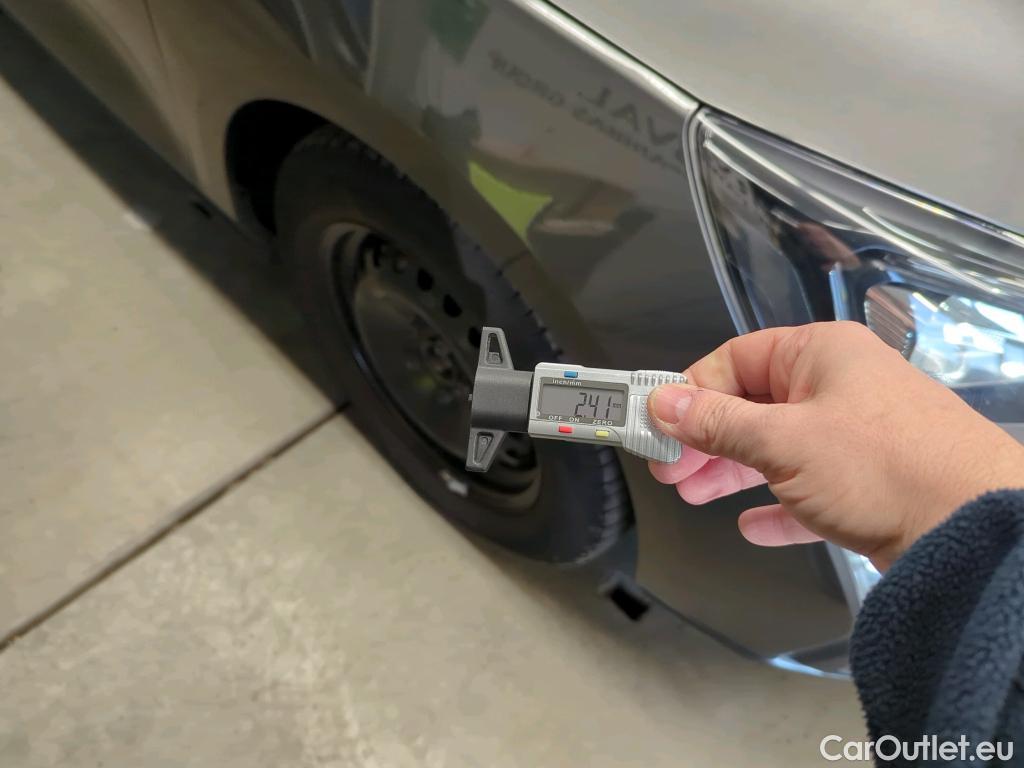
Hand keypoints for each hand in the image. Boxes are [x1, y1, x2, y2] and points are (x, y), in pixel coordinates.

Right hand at [647, 321, 1023, 569]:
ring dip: (733, 472)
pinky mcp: (870, 484)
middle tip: (670, 469)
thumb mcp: (782, 440)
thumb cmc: (881, 467)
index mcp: (820, 355)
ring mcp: (857, 437)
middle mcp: (839, 387)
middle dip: (707, 439)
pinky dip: (778, 504)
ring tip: (695, 495)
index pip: (736, 360)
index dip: (691, 392)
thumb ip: (717, 423)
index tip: (657, 425)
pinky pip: (809, 488)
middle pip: (753, 406)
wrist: (974, 530)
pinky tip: (752, 525)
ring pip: (778, 448)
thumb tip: (662, 403)